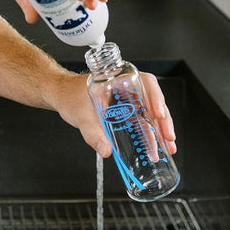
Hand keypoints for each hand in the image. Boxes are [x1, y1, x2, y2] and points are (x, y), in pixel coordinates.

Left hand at [50, 70, 176, 159]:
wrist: (60, 95)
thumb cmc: (69, 96)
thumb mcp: (80, 115)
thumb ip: (93, 134)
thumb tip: (107, 150)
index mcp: (118, 78)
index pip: (146, 82)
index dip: (156, 97)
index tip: (159, 113)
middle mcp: (126, 86)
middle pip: (153, 99)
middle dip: (164, 119)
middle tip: (168, 137)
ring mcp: (127, 98)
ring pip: (150, 110)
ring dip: (160, 128)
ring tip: (168, 146)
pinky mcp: (124, 110)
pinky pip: (142, 119)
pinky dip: (150, 131)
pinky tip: (156, 146)